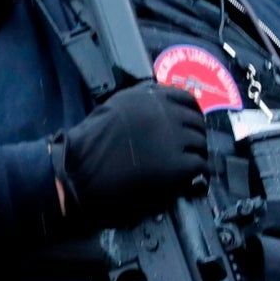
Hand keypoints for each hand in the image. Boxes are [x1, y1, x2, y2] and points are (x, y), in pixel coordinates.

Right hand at [58, 82, 209, 227]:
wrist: (78, 174)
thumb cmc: (88, 146)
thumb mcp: (113, 109)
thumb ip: (140, 104)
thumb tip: (164, 107)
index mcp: (148, 97)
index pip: (186, 99)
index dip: (192, 114)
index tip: (191, 125)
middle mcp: (163, 113)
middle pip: (196, 123)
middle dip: (194, 137)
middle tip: (188, 152)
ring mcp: (173, 138)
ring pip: (200, 144)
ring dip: (196, 156)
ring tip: (188, 169)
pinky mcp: (177, 165)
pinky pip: (199, 166)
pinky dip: (197, 175)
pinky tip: (190, 182)